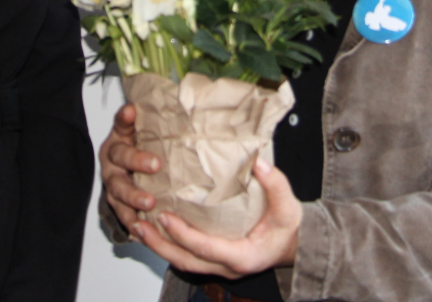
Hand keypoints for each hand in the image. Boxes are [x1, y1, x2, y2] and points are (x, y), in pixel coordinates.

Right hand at [100, 104, 160, 235]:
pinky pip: (122, 216)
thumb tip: (175, 98)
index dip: (125, 119)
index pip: (120, 124)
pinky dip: (132, 223)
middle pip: (119, 159)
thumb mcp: (149, 133)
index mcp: (120, 138)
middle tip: (155, 165)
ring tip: (148, 204)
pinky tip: (142, 229)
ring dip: (132, 198)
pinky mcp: (118, 206)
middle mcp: (112, 161)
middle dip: (135, 162)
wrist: (130, 174)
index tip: (132, 112)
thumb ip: (156, 119)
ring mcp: (113, 185)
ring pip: (118, 191)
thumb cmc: (144, 151)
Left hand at [133, 158, 301, 278]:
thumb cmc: (288, 228)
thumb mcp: (288, 206)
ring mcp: (219, 267)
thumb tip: (259, 163)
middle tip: (140, 224)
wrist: (294, 245)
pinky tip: (154, 229)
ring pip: (182, 262)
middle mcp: (227, 266)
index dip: (183, 234)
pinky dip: (168, 245)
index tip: (165, 217)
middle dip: (160, 244)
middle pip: (185, 261)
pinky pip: (186, 257)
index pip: (206, 249)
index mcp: (243, 256)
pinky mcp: (214, 261)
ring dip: (158, 247)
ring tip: (138, 227)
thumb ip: (275, 184)